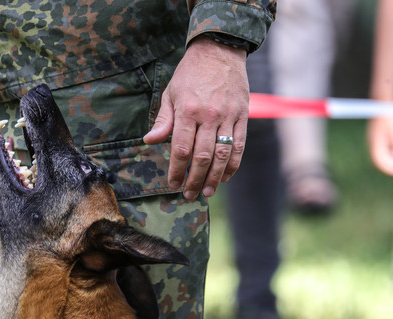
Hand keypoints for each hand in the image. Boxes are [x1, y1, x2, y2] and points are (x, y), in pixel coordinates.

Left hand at [144, 36, 248, 199]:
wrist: (219, 51)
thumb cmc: (190, 73)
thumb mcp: (171, 93)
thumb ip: (164, 120)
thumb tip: (150, 142)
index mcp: (187, 110)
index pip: (181, 149)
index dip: (176, 170)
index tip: (173, 184)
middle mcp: (209, 115)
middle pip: (202, 157)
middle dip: (195, 180)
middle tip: (189, 194)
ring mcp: (228, 116)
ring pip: (222, 155)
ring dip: (214, 178)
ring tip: (207, 192)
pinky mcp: (242, 115)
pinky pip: (238, 145)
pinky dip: (233, 164)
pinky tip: (225, 177)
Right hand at [367, 115, 392, 176]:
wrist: (384, 104)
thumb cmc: (392, 117)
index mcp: (376, 142)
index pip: (380, 160)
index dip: (389, 168)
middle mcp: (372, 143)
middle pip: (379, 161)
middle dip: (389, 167)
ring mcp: (373, 141)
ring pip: (379, 157)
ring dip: (388, 162)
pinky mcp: (377, 139)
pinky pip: (381, 151)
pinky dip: (388, 156)